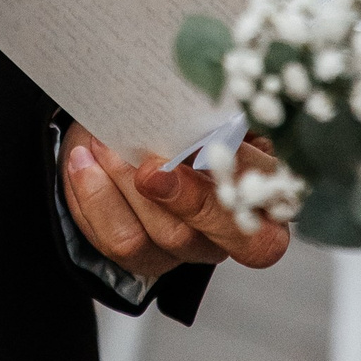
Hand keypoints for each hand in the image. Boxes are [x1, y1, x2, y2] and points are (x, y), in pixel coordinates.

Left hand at [61, 121, 291, 286]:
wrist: (116, 130)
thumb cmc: (169, 113)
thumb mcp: (197, 106)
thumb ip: (211, 110)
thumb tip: (207, 102)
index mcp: (264, 186)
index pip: (277, 198)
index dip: (247, 180)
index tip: (209, 146)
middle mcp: (235, 227)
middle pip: (234, 237)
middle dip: (190, 200)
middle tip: (150, 167)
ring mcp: (191, 248)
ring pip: (170, 235)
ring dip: (130, 185)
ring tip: (104, 143)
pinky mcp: (146, 258)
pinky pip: (123, 241)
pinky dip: (98, 197)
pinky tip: (84, 162)